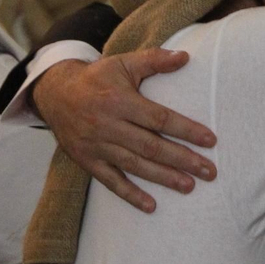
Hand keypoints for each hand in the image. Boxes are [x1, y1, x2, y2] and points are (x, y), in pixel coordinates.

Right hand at [32, 51, 217, 212]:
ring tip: (189, 186)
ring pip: (134, 166)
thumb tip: (184, 57)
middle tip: (209, 171)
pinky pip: (111, 181)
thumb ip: (153, 60)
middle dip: (182, 160)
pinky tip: (151, 206)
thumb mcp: (122, 63)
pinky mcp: (88, 161)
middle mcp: (108, 125)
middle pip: (151, 146)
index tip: (210, 140)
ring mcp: (97, 146)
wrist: (54, 94)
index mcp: (119, 101)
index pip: (158, 118)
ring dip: (163, 178)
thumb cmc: (96, 78)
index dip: (185, 130)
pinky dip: (130, 195)